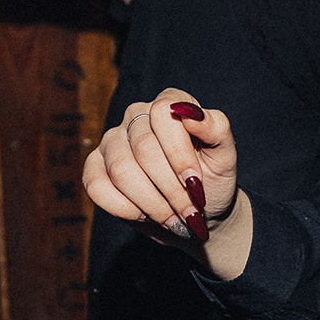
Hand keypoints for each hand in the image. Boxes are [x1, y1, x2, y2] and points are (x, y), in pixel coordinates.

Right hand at [83, 88, 240, 250]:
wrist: (194, 213)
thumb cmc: (212, 180)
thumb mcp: (225, 157)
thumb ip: (216, 128)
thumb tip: (190, 111)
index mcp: (170, 102)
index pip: (163, 113)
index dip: (178, 152)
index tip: (194, 183)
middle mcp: (136, 115)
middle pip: (144, 148)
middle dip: (170, 188)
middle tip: (189, 212)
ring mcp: (112, 140)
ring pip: (121, 170)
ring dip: (151, 203)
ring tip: (172, 217)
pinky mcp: (95, 167)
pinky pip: (97, 187)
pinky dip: (125, 209)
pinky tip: (145, 215)